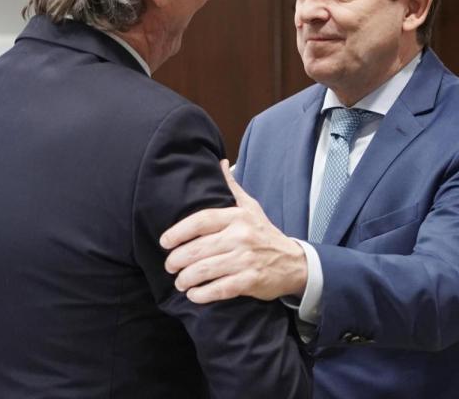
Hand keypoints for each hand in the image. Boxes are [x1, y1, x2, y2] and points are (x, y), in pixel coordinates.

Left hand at [160, 160, 307, 303]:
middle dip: (177, 260)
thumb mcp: (251, 207)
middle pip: (198, 248)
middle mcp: (241, 236)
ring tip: (180, 282)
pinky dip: (202, 294)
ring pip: (205, 270)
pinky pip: (219, 289)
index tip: (165, 242)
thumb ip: (232, 188)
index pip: (201, 221)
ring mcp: (246, 259)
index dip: (178, 232)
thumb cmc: (265, 234)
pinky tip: (194, 294)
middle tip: (170, 266)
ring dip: (186, 279)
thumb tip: (221, 163)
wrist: (294, 262)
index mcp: (238, 217)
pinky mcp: (251, 280)